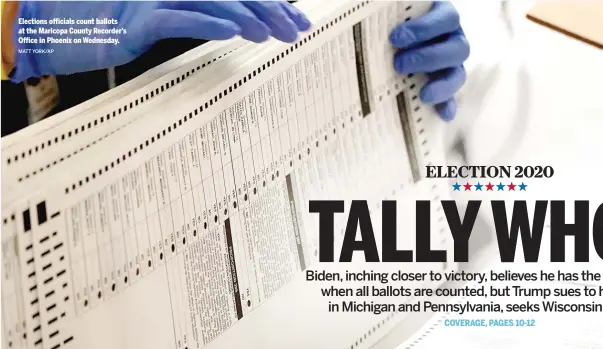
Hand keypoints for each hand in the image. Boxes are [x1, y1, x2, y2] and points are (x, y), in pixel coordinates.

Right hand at [10, 1, 310, 81]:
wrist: (60, 25)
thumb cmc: (116, 21)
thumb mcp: (164, 11)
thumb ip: (199, 9)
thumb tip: (244, 19)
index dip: (273, 1)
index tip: (298, 20)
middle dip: (270, 9)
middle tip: (295, 30)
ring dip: (248, 15)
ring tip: (272, 33)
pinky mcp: (136, 20)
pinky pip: (178, 18)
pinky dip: (209, 22)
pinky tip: (234, 32)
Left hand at [389, 2, 469, 120]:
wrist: (393, 39)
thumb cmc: (394, 23)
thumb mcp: (395, 14)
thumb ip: (392, 15)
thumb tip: (373, 13)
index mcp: (444, 17)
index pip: (446, 18)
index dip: (424, 28)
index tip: (395, 37)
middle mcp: (453, 40)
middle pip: (457, 49)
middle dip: (428, 58)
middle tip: (399, 64)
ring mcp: (452, 64)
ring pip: (458, 74)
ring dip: (441, 85)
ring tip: (422, 94)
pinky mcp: (445, 86)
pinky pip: (453, 98)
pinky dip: (448, 105)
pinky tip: (442, 114)